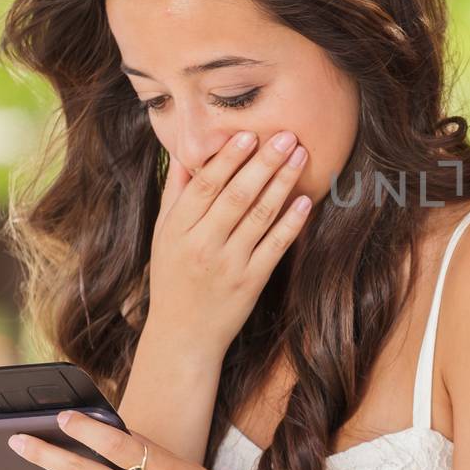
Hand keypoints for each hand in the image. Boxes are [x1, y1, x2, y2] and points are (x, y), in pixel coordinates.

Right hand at [149, 130, 313, 350]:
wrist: (182, 335)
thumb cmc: (172, 278)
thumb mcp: (163, 235)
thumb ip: (176, 193)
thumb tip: (184, 150)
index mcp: (177, 229)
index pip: (205, 186)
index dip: (228, 158)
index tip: (248, 134)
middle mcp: (202, 245)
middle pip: (236, 196)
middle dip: (264, 162)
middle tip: (286, 135)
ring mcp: (229, 264)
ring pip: (259, 216)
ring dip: (282, 183)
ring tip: (300, 156)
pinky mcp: (251, 282)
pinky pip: (275, 246)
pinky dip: (291, 222)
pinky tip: (306, 200)